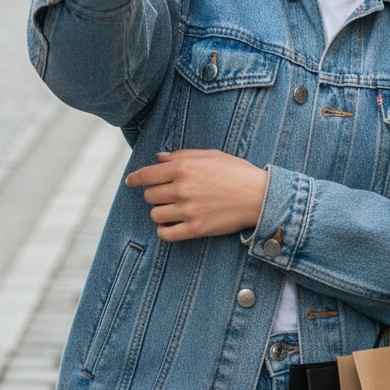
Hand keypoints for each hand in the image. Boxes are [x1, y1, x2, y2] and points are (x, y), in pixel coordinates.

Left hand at [126, 149, 267, 242]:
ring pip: (155, 214)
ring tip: (171, 209)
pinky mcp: (196, 229)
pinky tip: (170, 226)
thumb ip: (181, 155)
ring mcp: (188, 210)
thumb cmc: (236, 172)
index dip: (135, 179)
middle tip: (165, 194)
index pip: (147, 174)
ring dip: (160, 212)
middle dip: (154, 194)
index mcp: (184, 167)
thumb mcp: (210, 155)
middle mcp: (182, 188)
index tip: (130, 182)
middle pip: (149, 196)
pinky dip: (164, 231)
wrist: (259, 196)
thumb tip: (159, 157)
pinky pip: (166, 234)